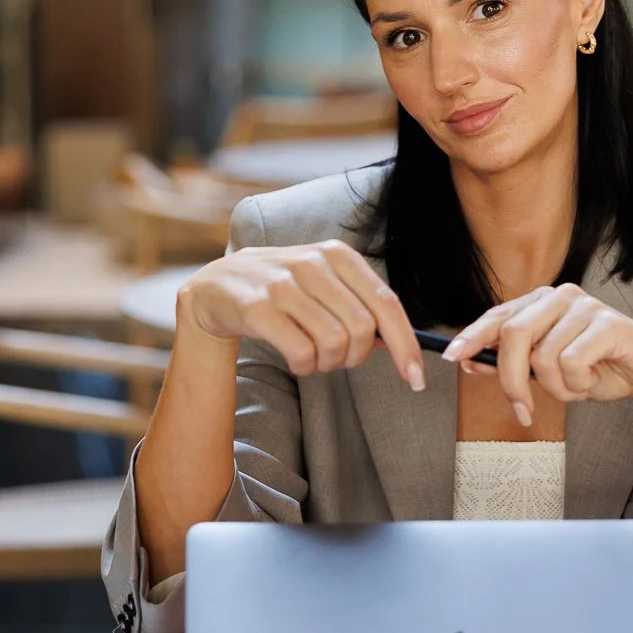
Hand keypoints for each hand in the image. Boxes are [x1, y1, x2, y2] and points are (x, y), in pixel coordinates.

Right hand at [176, 241, 424, 387]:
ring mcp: (284, 284)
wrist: (216, 286)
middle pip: (363, 330)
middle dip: (356, 357)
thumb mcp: (324, 285)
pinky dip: (305, 367)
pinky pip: (302, 353)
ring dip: (328, 364)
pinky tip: (296, 359)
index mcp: (339, 255)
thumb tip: (401, 345)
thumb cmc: (283, 291)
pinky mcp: (258, 308)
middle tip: (338, 360)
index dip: (406, 345)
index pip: (387, 304)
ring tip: (313, 357)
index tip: (415, 377)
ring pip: (334, 343)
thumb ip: (361, 306)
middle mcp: (314, 263)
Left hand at [441, 283, 632, 426]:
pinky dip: (578, 385)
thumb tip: (469, 361)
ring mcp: (585, 307)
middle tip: (523, 409)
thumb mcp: (550, 370)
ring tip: (578, 386)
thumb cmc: (603, 369)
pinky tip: (594, 380)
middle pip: (513, 334)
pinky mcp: (608, 324)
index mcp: (544, 302)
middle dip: (511, 379)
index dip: (472, 336)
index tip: (453, 358)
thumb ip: (514, 362)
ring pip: (542, 357)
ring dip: (557, 388)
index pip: (498, 316)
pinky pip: (571, 363)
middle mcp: (561, 297)